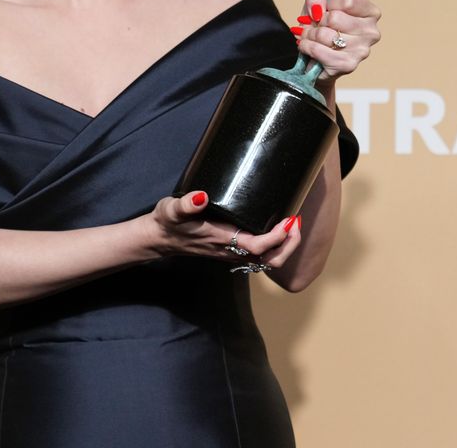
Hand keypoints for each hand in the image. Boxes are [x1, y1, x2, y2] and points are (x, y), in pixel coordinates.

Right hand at [146, 192, 301, 269]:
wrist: (159, 239)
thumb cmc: (167, 223)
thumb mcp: (171, 210)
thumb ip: (185, 204)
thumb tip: (200, 196)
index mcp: (221, 240)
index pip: (258, 246)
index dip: (277, 236)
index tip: (288, 220)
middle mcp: (230, 250)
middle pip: (271, 260)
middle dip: (290, 245)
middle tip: (296, 222)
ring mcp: (233, 253)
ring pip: (268, 260)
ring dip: (286, 246)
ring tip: (292, 223)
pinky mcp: (233, 249)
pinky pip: (261, 255)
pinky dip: (276, 245)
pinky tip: (278, 227)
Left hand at [293, 0, 380, 82]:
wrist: (316, 57)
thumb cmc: (321, 27)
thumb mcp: (316, 4)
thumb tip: (317, 7)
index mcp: (370, 13)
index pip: (348, 2)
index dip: (328, 4)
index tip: (324, 10)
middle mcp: (371, 32)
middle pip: (335, 18)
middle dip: (317, 21)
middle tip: (315, 26)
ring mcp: (362, 50)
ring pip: (325, 34)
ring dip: (310, 35)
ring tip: (310, 37)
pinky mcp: (348, 65)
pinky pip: (319, 51)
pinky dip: (307, 47)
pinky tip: (308, 47)